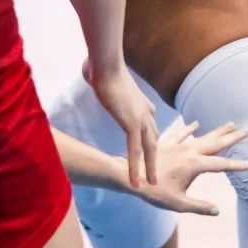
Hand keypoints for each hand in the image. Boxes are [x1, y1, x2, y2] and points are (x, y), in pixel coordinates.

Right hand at [84, 59, 160, 188]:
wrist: (106, 64)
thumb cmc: (101, 66)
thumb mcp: (103, 75)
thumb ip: (101, 79)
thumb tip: (90, 72)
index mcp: (140, 102)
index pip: (150, 122)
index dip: (151, 136)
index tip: (151, 145)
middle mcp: (145, 111)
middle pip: (154, 138)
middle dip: (155, 155)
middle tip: (156, 170)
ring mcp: (140, 118)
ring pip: (149, 148)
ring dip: (150, 167)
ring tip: (150, 183)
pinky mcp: (132, 124)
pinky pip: (135, 151)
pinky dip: (134, 167)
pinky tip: (135, 182)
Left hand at [121, 121, 247, 215]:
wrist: (131, 175)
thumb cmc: (154, 191)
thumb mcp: (178, 203)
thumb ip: (199, 207)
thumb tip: (218, 211)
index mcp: (194, 165)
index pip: (221, 165)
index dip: (236, 165)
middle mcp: (189, 152)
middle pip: (216, 143)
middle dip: (232, 137)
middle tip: (247, 130)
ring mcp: (179, 146)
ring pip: (202, 136)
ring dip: (217, 131)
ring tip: (230, 124)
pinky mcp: (167, 144)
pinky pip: (182, 134)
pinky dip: (190, 129)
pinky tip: (196, 124)